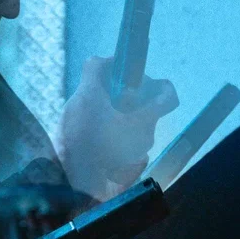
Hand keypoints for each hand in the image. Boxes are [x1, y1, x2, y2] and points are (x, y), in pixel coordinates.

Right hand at [56, 56, 178, 199]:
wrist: (71, 179)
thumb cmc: (83, 136)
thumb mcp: (85, 96)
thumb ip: (94, 72)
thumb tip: (100, 59)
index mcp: (144, 119)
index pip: (168, 95)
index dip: (157, 83)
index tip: (136, 78)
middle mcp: (146, 137)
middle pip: (145, 107)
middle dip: (124, 95)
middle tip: (101, 91)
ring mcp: (134, 153)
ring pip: (130, 123)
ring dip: (114, 113)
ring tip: (88, 113)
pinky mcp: (121, 165)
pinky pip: (120, 140)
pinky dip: (107, 131)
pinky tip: (87, 132)